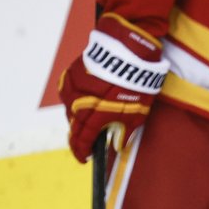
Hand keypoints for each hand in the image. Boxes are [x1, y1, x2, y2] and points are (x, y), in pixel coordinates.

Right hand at [59, 14, 168, 162]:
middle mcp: (78, 104)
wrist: (127, 49)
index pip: (81, 141)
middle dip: (80, 135)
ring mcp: (72, 89)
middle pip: (74, 126)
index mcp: (93, 116)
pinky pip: (70, 93)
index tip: (83, 158)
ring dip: (79, 115)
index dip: (81, 151)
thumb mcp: (137, 113)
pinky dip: (77, 98)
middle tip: (88, 139)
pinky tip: (87, 97)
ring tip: (92, 114)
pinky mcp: (70, 74)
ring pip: (71, 110)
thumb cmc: (136, 82)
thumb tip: (118, 146)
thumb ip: (126, 132)